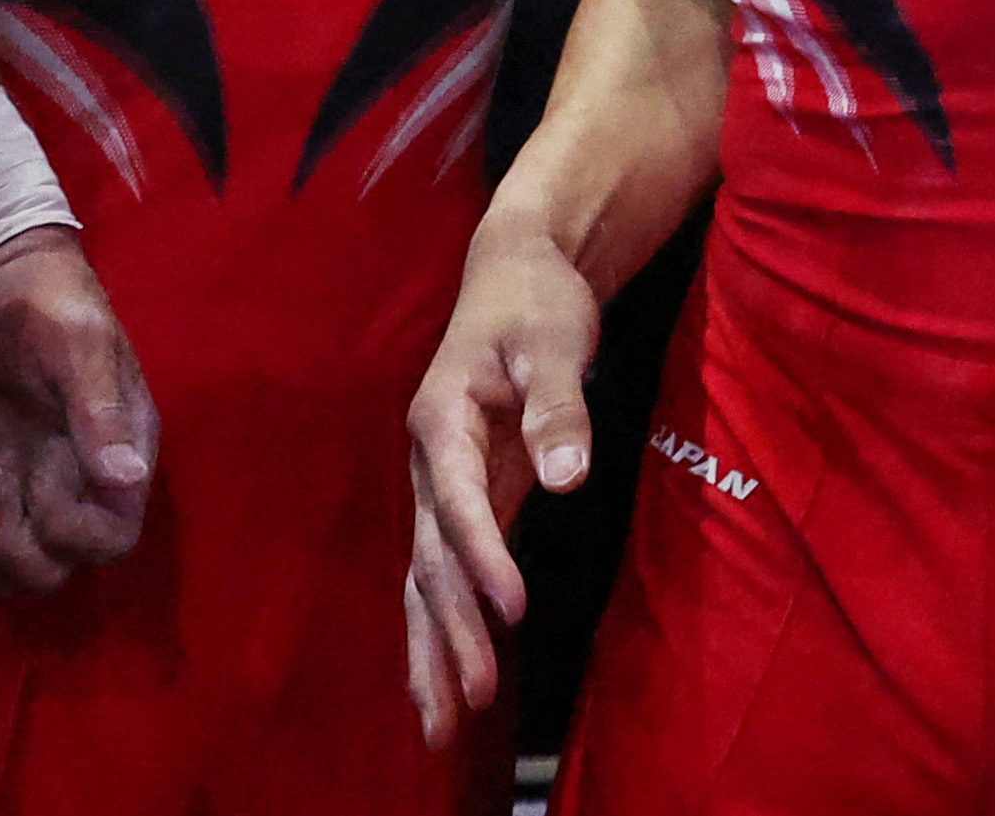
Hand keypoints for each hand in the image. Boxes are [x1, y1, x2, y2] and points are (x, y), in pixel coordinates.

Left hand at [0, 224, 157, 594]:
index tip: (36, 472)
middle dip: (9, 540)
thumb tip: (126, 479)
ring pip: (9, 573)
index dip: (70, 530)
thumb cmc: (46, 303)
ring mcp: (27, 492)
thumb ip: (98, 409)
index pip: (113, 540)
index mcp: (120, 454)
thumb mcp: (78, 344)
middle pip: (55, 571)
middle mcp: (79, 487)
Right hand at [403, 215, 602, 742]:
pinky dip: (442, 626)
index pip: (458, 504)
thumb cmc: (534, 299)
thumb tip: (568, 475)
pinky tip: (446, 677)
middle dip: (450, 631)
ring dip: (434, 648)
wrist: (513, 270)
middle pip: (433, 559)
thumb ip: (557, 407)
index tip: (510, 609)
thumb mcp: (554, 340)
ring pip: (426, 578)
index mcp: (442, 422)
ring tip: (441, 724)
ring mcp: (440, 486)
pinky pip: (443, 572)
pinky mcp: (463, 498)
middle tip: (470, 700)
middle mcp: (429, 464)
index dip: (482, 558)